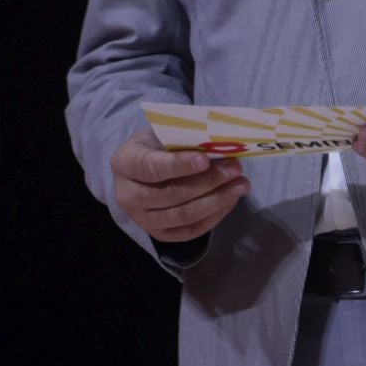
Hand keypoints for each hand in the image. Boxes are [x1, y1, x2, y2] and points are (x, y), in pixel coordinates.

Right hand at [110, 125, 249, 241]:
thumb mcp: (164, 131)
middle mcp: (127, 195)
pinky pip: (190, 230)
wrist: (145, 166)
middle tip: (235, 168)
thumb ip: (185, 136)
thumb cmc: (158, 143)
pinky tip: (231, 199)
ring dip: (216, 200)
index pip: (151, 167)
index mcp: (124, 163)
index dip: (178, 165)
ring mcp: (142, 219)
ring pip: (183, 215)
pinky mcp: (159, 234)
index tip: (205, 160)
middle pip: (170, 194)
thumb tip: (220, 142)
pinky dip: (214, 216)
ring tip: (241, 185)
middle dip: (207, 182)